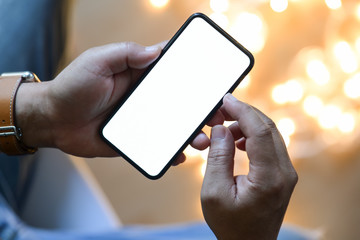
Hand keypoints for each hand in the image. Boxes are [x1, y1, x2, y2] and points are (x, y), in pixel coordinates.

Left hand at [15, 42, 210, 159]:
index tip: (214, 78)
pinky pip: (158, 146)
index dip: (193, 72)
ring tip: (202, 139)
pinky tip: (179, 155)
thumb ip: (126, 54)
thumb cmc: (72, 87)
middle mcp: (145, 97)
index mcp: (139, 76)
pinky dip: (171, 151)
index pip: (171, 71)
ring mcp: (142, 119)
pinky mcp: (135, 139)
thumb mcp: (97, 62)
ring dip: (191, 132)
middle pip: (180, 101)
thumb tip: (157, 51)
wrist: (53, 121)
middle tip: (218, 114)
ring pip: (174, 126)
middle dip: (201, 107)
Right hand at [201, 94, 297, 239]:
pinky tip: (237, 141)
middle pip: (268, 128)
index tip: (226, 100)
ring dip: (247, 124)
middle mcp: (285, 173)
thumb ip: (218, 158)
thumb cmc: (231, 225)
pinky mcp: (283, 174)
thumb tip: (221, 129)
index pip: (259, 131)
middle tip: (220, 111)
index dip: (242, 111)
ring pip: (270, 134)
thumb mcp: (214, 193)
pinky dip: (253, 136)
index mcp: (269, 178)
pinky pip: (270, 144)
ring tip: (224, 129)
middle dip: (243, 114)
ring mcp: (287, 173)